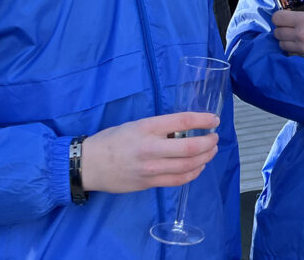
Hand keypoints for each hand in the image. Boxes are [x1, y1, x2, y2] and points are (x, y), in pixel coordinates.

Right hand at [79, 112, 219, 192]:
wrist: (89, 164)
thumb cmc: (113, 140)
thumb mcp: (136, 125)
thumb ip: (160, 127)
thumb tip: (186, 129)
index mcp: (148, 128)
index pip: (183, 121)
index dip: (204, 120)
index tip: (214, 119)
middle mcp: (151, 148)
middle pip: (191, 146)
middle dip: (209, 142)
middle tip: (215, 137)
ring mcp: (151, 168)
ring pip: (188, 165)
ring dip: (205, 158)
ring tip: (211, 151)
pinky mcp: (149, 183)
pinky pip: (178, 180)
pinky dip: (193, 173)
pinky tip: (198, 167)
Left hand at [272, 0, 303, 55]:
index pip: (278, 18)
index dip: (278, 15)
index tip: (284, 15)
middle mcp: (299, 34)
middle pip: (277, 32)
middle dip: (280, 27)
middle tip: (288, 25)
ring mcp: (302, 47)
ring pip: (281, 45)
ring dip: (284, 39)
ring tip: (292, 35)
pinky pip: (290, 54)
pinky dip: (291, 49)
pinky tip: (298, 45)